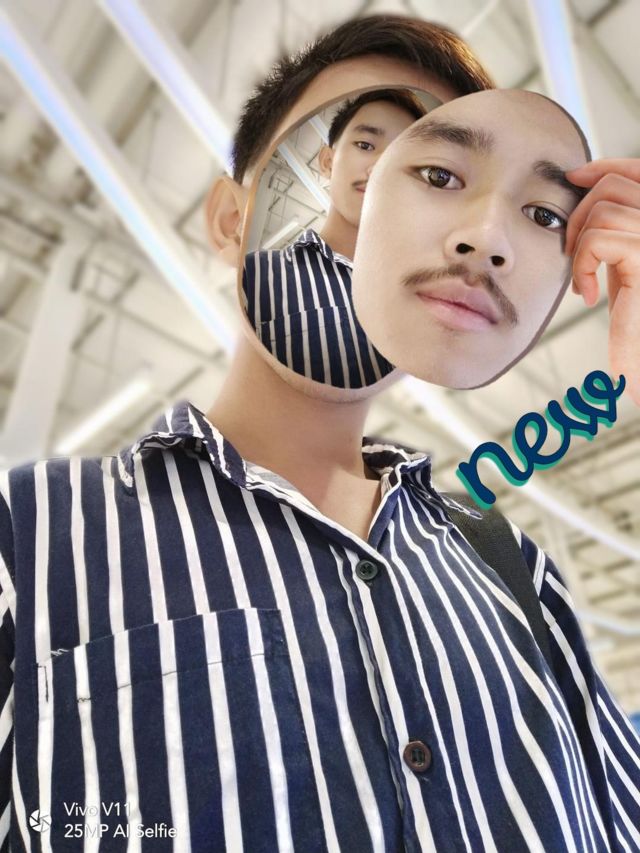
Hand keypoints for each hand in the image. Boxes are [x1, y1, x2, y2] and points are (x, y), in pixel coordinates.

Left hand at [564, 159, 639, 404]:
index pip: (639, 171)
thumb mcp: (625, 257)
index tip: (575, 177)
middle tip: (572, 253)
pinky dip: (581, 266)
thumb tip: (584, 180)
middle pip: (616, 186)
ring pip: (603, 213)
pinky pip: (597, 240)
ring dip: (579, 246)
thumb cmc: (637, 316)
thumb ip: (616, 223)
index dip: (606, 167)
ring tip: (583, 278)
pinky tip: (588, 294)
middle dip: (581, 214)